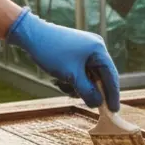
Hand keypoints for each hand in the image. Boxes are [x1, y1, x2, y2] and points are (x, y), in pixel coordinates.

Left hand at [5, 8, 120, 110]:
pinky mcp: (76, 51)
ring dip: (79, 85)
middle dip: (91, 90)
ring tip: (64, 87)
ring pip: (89, 75)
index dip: (113, 95)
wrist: (30, 34)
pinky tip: (61, 81)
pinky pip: (81, 69)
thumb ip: (87, 92)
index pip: (111, 76)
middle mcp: (95, 48)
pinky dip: (74, 79)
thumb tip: (98, 104)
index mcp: (99, 50)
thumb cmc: (51, 53)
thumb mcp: (71, 76)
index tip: (114, 110)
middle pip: (100, 76)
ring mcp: (86, 49)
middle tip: (88, 103)